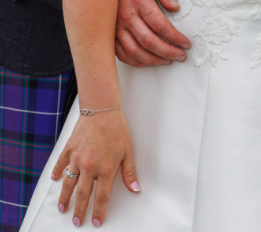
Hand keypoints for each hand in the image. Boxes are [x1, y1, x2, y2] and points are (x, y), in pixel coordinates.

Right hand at [52, 111, 138, 227]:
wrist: (102, 109)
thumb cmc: (117, 128)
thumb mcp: (128, 150)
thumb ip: (129, 172)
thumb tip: (135, 188)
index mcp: (106, 169)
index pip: (101, 197)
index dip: (98, 212)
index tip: (96, 222)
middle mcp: (89, 167)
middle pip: (82, 195)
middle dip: (79, 210)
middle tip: (76, 222)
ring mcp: (77, 158)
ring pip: (68, 183)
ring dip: (65, 198)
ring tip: (62, 208)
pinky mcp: (69, 148)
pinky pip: (61, 163)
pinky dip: (57, 172)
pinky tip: (54, 179)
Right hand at [115, 0, 190, 67]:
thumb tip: (175, 7)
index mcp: (139, 1)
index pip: (159, 25)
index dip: (174, 37)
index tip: (186, 44)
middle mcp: (126, 17)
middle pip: (148, 41)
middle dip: (167, 52)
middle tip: (181, 56)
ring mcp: (116, 28)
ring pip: (135, 51)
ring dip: (153, 60)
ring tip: (167, 60)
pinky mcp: (110, 35)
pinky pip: (121, 54)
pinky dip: (136, 62)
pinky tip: (148, 62)